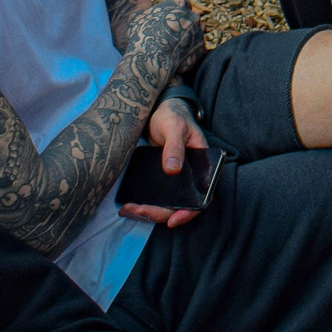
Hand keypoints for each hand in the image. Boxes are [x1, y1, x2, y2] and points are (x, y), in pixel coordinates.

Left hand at [118, 97, 207, 227]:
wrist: (160, 111)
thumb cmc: (173, 116)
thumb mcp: (175, 127)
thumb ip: (174, 147)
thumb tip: (173, 169)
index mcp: (202, 167)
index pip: (202, 196)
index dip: (189, 212)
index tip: (172, 220)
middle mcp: (191, 177)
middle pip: (180, 205)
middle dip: (159, 213)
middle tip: (138, 210)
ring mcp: (177, 180)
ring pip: (167, 204)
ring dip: (149, 211)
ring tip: (129, 210)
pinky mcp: (162, 179)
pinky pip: (156, 197)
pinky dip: (144, 204)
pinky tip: (129, 205)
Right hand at [124, 0, 204, 75]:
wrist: (152, 59)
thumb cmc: (142, 36)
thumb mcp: (137, 17)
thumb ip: (142, 6)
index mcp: (178, 4)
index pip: (182, 4)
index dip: (175, 13)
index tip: (168, 21)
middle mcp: (192, 15)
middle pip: (190, 18)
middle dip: (183, 25)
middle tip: (171, 36)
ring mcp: (199, 31)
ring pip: (196, 32)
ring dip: (189, 37)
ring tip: (175, 47)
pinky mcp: (202, 48)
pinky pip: (198, 48)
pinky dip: (191, 52)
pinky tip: (179, 57)